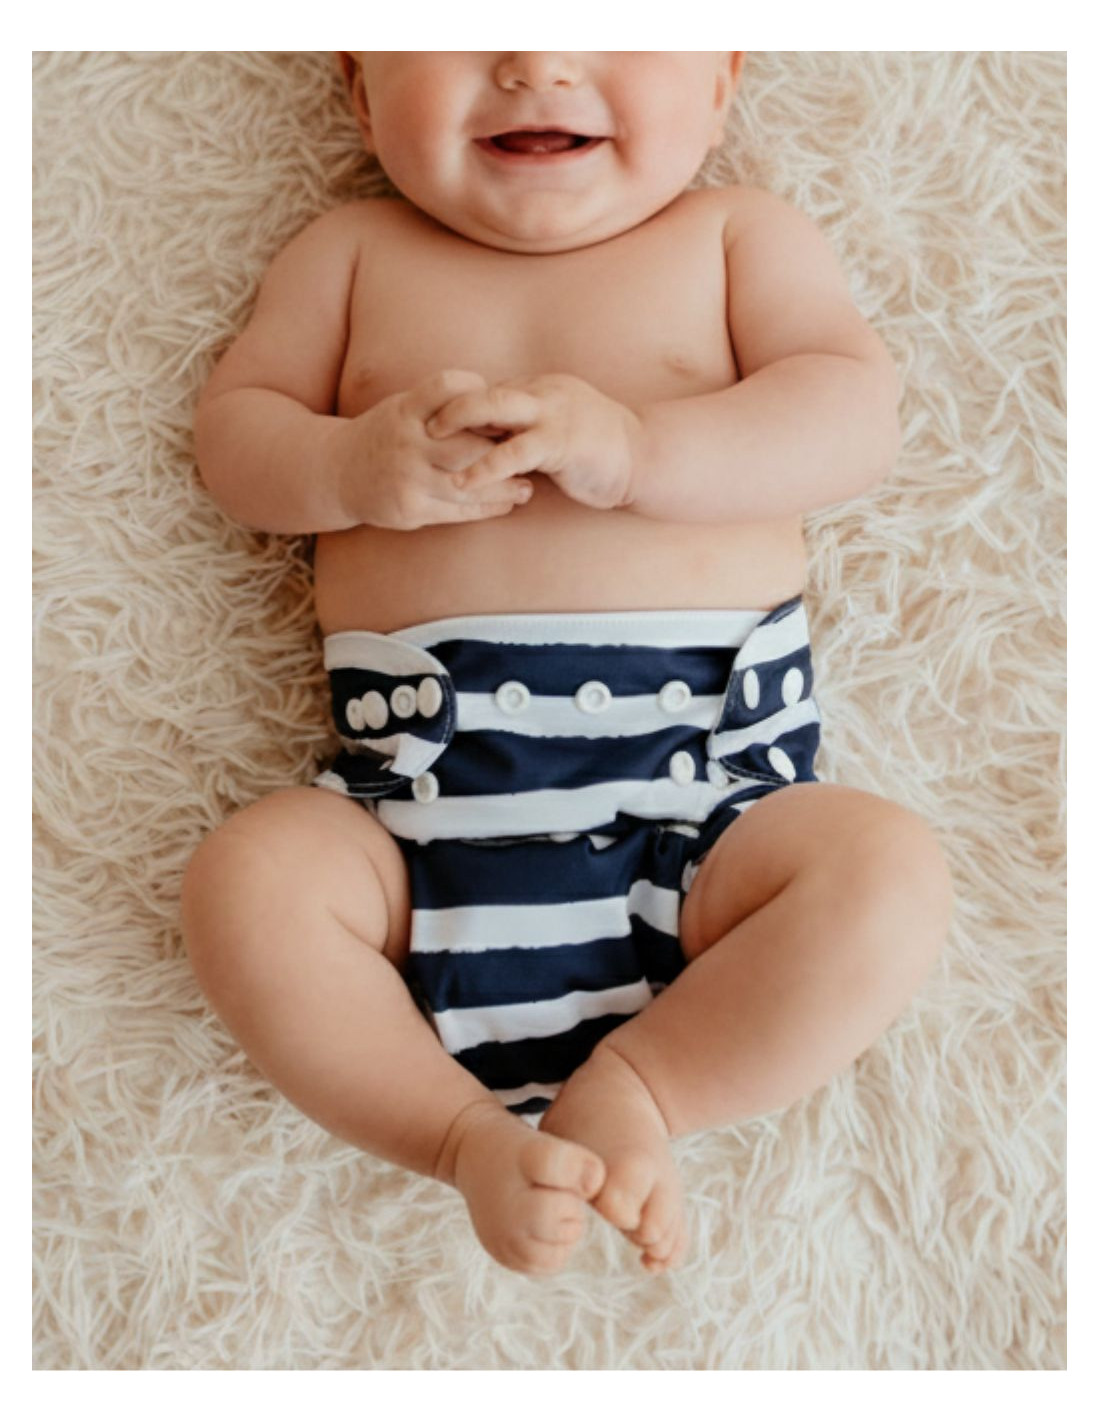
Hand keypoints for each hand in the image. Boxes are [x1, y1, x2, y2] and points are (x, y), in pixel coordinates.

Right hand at [335, 370, 535, 529]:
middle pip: (467, 444)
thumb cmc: (386, 435)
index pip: (446, 387)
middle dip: (503, 449)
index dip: (478, 392)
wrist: (337, 473)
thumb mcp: (403, 407)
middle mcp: (405, 441)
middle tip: (534, 453)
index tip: (504, 406)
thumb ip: (441, 405)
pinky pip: (457, 511)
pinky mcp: (410, 509)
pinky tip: (505, 504)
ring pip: (467, 483)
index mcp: (404, 409)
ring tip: (527, 487)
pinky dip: (486, 508)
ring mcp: (407, 478)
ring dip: (504, 487)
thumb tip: (499, 402)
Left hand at [425, 373, 642, 510]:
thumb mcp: (558, 429)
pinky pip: (515, 452)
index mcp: (542, 388)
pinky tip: (465, 481)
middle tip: (421, 422)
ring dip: (457, 422)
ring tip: (429, 441)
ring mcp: (554, 415)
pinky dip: (485, 466)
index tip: (429, 417)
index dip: (458, 403)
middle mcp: (544, 393)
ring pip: (495, 407)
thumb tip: (491, 434)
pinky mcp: (562, 444)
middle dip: (448, 402)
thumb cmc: (599, 450)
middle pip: (485, 387)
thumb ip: (527, 428)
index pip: (490, 389)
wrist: (644, 458)